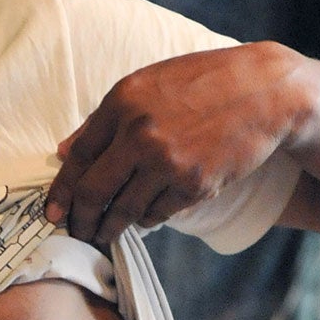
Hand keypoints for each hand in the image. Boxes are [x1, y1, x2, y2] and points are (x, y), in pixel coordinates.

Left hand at [45, 41, 313, 248]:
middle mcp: (140, 133)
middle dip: (79, 220)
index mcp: (122, 102)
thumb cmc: (203, 84)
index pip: (78, 158)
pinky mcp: (193, 185)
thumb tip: (64, 151)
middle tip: (75, 233)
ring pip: (123, 211)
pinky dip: (145, 220)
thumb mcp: (148, 85)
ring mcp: (167, 162)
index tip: (54, 212)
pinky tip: (144, 216)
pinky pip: (155, 215)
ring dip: (109, 228)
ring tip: (103, 234)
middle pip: (92, 192)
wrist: (265, 91)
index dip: (61, 191)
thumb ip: (104, 119)